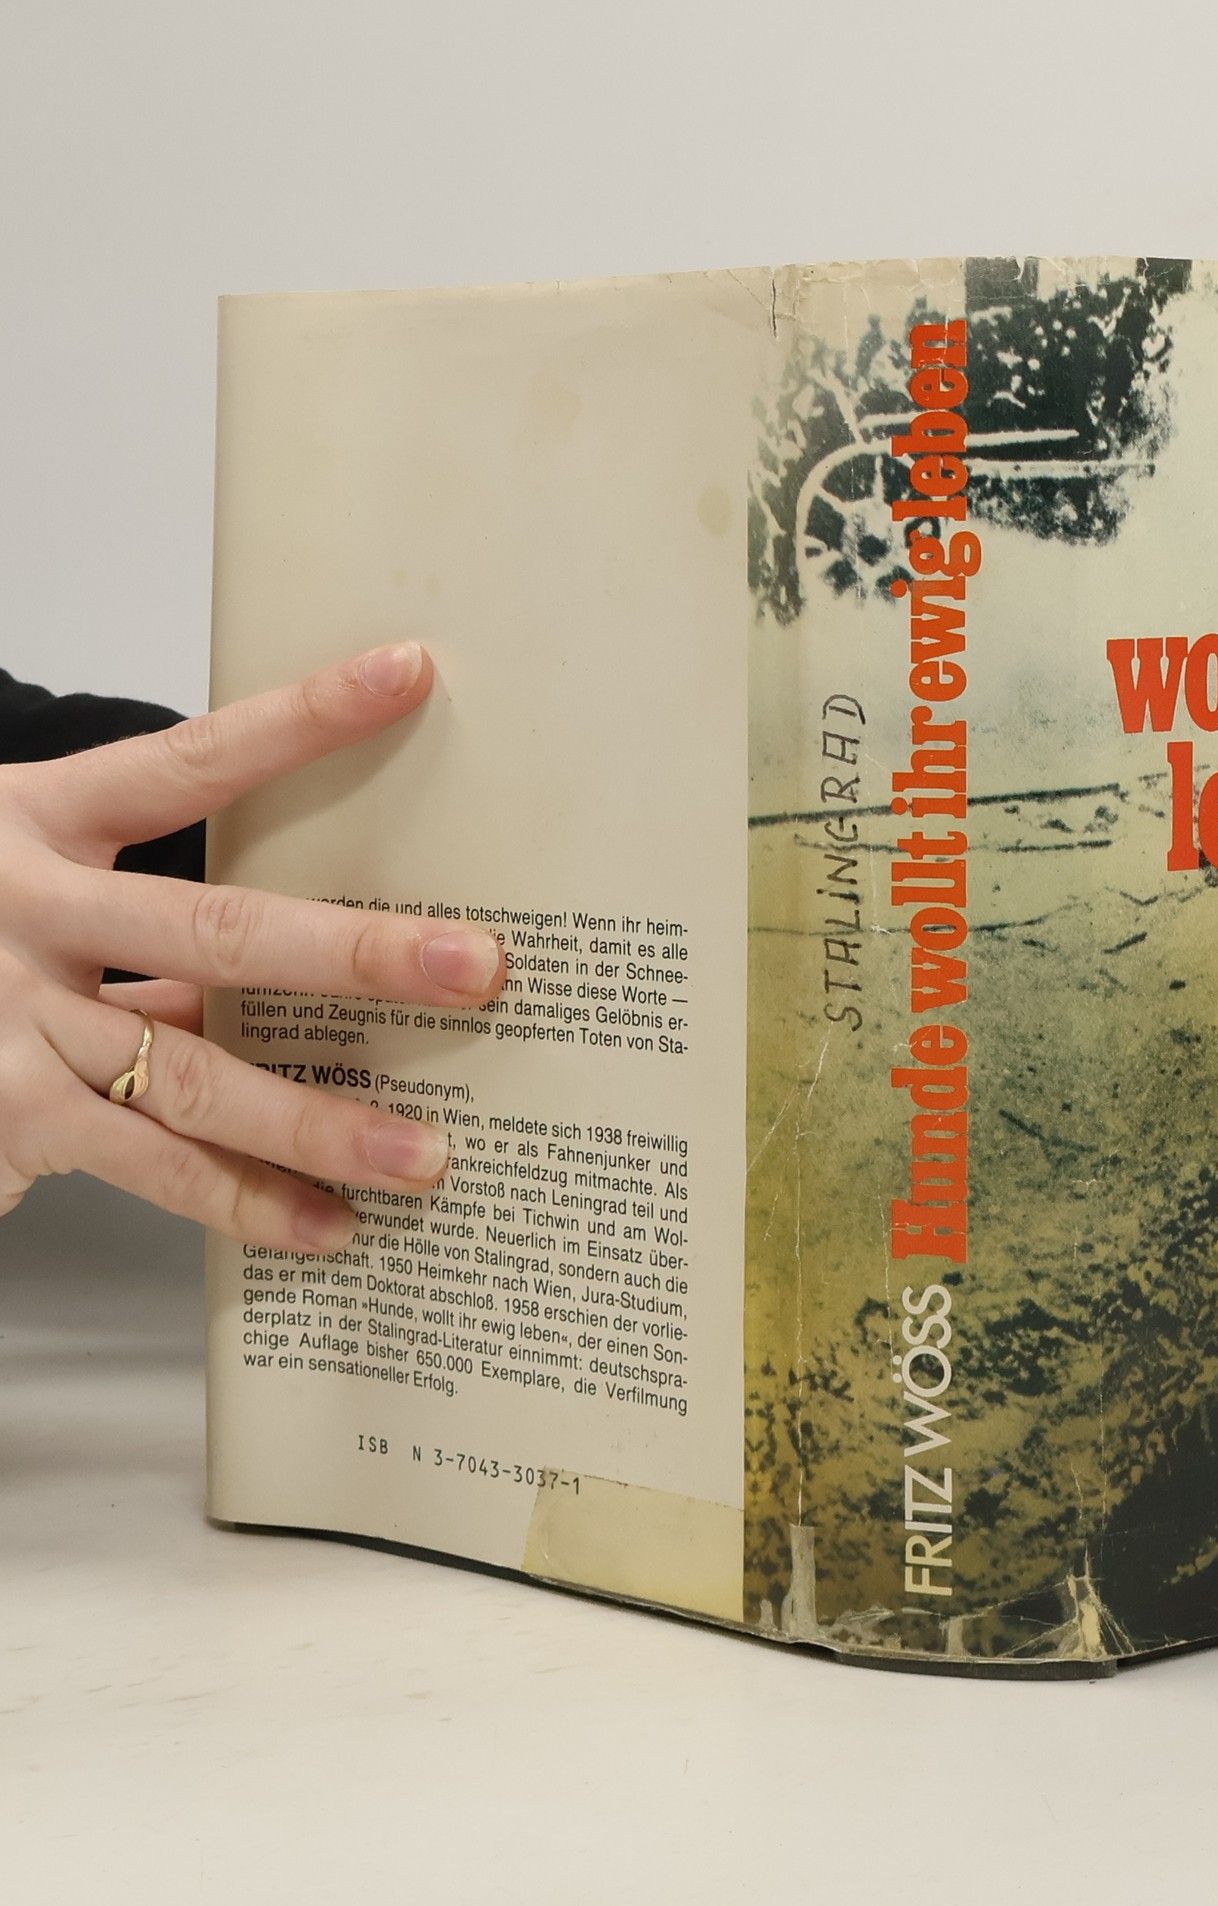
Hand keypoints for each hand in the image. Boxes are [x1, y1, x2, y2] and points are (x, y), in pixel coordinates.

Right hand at [0, 644, 503, 1251]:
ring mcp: (8, 1019)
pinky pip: (148, 1164)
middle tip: (478, 967)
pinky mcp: (4, 1112)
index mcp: (40, 818)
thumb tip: (327, 950)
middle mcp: (25, 911)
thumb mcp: (40, 873)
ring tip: (427, 1156)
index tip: (408, 675)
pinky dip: (244, 1202)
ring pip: (193, 1076)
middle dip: (357, 956)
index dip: (302, 720)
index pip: (192, 760)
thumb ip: (153, 916)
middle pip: (217, 933)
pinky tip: (328, 1227)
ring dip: (320, 1122)